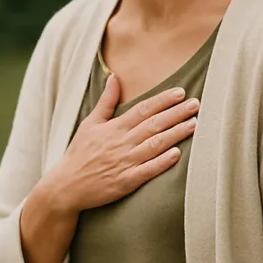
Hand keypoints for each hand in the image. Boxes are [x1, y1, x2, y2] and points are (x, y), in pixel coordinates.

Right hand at [49, 75, 198, 214]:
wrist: (67, 185)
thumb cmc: (80, 152)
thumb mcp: (90, 123)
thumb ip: (106, 101)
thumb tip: (114, 77)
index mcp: (113, 128)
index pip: (142, 109)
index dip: (162, 100)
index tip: (180, 92)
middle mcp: (121, 143)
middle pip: (153, 124)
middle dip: (176, 113)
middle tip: (196, 104)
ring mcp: (124, 163)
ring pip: (154, 145)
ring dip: (175, 133)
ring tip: (194, 124)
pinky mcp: (126, 182)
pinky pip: (147, 170)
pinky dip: (162, 162)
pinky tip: (177, 153)